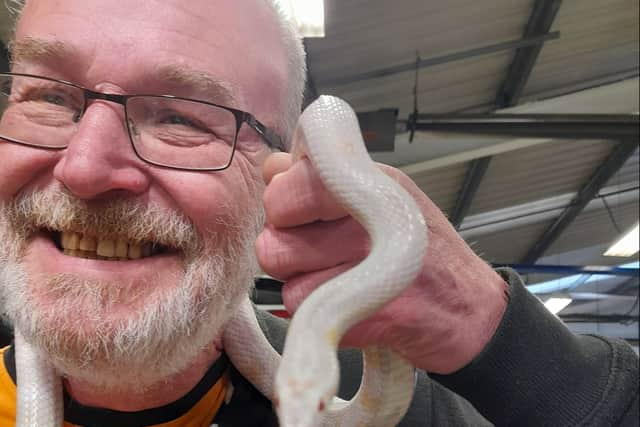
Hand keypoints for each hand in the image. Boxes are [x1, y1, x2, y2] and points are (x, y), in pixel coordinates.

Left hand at [256, 152, 507, 373]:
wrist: (472, 309)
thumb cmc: (422, 250)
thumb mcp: (383, 197)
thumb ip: (323, 180)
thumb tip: (273, 169)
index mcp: (370, 183)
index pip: (285, 185)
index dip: (282, 205)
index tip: (300, 216)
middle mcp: (370, 221)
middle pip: (275, 239)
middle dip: (284, 251)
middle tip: (314, 254)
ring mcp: (374, 268)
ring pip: (286, 282)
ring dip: (301, 286)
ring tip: (336, 279)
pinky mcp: (373, 312)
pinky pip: (307, 313)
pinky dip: (318, 313)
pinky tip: (348, 303)